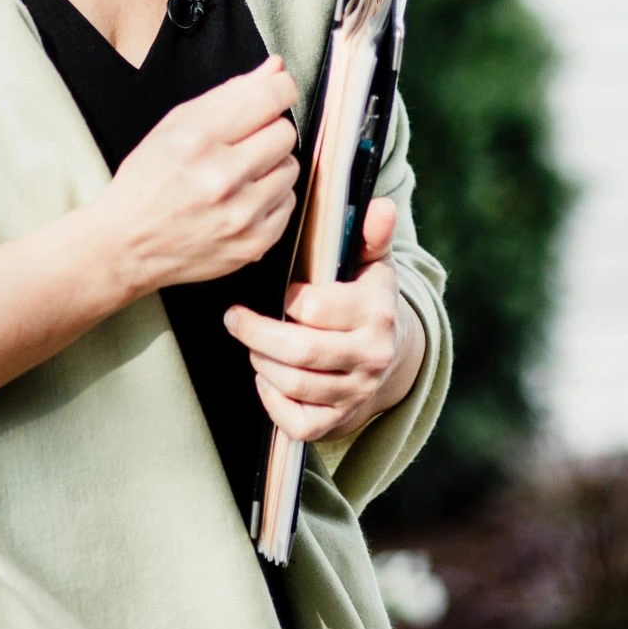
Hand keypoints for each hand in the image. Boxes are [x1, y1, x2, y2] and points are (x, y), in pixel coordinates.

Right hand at [87, 56, 300, 298]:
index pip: (268, 98)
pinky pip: (288, 204)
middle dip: (267, 131)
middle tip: (241, 144)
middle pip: (285, 132)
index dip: (281, 88)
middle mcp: (222, 177)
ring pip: (290, 168)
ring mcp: (241, 215)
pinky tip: (240, 201)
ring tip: (238, 176)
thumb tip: (275, 69)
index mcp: (197, 140)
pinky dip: (270, 199)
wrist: (127, 245)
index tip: (279, 90)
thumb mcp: (175, 125)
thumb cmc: (147, 182)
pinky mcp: (254, 245)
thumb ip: (230, 94)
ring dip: (270, 167)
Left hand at [223, 196, 410, 443]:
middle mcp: (371, 356)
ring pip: (294, 385)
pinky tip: (266, 379)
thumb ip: (371, 234)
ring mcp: (357, 393)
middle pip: (300, 351)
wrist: (394, 355)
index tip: (278, 292)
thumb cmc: (368, 298)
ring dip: (262, 362)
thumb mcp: (374, 264)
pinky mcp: (340, 421)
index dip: (288, 299)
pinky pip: (298, 423)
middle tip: (233, 318)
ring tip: (251, 344)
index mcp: (376, 313)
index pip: (315, 307)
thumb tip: (380, 206)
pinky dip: (273, 402)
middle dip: (256, 333)